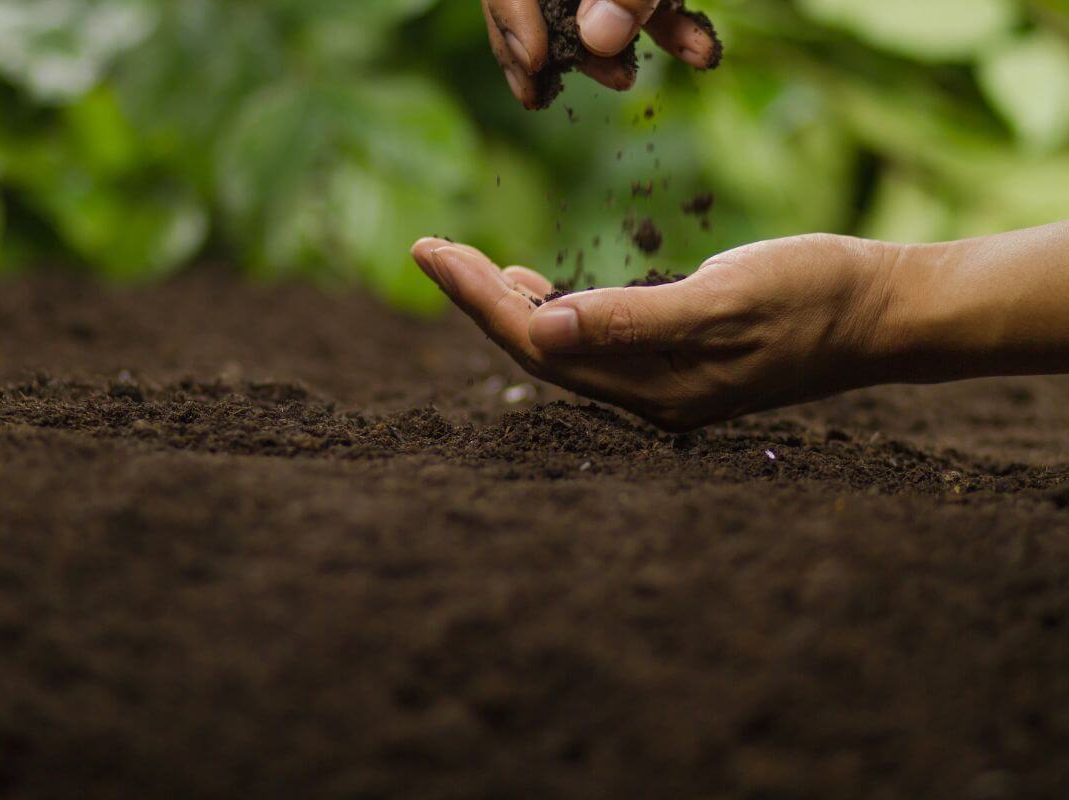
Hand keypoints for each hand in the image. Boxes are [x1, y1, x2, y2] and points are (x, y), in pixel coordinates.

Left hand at [411, 234, 905, 430]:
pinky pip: (595, 343)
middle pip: (538, 352)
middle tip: (430, 249)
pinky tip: (537, 290)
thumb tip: (541, 334)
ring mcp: (662, 383)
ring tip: (468, 267)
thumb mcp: (725, 300)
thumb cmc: (814, 297)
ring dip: (512, 309)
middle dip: (479, 301)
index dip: (477, 300)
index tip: (429, 252)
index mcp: (654, 387)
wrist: (883, 314)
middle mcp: (648, 396)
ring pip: (563, 349)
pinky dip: (557, 312)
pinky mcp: (677, 362)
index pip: (538, 346)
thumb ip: (632, 321)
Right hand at [484, 0, 722, 107]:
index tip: (535, 66)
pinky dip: (674, 31)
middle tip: (575, 86)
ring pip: (593, 13)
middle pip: (542, 8)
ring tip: (627, 81)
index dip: (511, 22)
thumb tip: (598, 38)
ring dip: (615, 50)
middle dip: (563, 50)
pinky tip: (703, 55)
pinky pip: (649, 6)